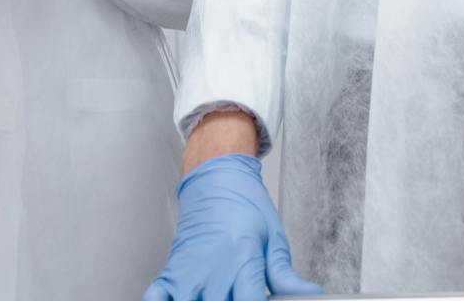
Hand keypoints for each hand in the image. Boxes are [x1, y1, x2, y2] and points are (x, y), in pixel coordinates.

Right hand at [142, 154, 319, 300]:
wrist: (214, 175)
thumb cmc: (243, 201)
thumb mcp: (273, 237)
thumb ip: (285, 274)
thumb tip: (308, 292)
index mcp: (242, 261)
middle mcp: (212, 270)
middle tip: (239, 295)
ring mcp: (188, 273)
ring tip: (215, 297)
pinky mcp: (171, 272)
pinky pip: (155, 299)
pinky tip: (181, 300)